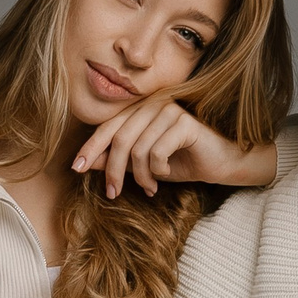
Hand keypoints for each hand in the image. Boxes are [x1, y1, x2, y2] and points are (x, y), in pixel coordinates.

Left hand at [71, 99, 272, 199]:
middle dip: (113, 170)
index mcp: (141, 110)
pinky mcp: (184, 122)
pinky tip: (167, 175)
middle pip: (119, 139)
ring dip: (140, 176)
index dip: (90, 147)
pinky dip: (158, 170)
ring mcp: (169, 110)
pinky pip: (156, 151)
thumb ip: (119, 159)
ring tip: (149, 189)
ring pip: (137, 148)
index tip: (76, 168)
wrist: (221, 163)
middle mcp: (153, 104)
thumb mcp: (144, 165)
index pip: (108, 127)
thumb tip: (88, 162)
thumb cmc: (183, 161)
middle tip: (113, 193)